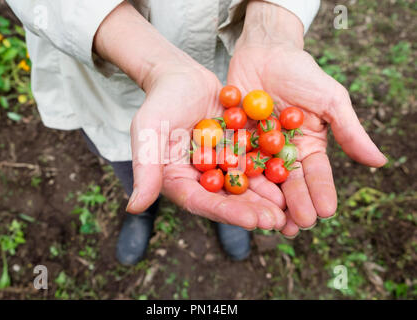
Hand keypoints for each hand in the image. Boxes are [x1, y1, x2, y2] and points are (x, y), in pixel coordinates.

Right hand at [94, 2, 284, 229]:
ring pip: (245, 185)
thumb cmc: (159, 102)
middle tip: (278, 222)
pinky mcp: (235, 150)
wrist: (179, 77)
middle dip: (253, 211)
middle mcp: (200, 179)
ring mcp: (219, 166)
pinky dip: (271, 171)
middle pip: (227, 200)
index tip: (252, 221)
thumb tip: (134, 207)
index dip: (227, 213)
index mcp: (177, 181)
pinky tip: (292, 178)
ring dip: (267, 197)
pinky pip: (255, 163)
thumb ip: (145, 169)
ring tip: (291, 208)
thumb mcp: (148, 132)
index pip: (201, 203)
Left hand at [228, 2, 386, 235]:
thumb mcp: (330, 100)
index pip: (316, 174)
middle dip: (293, 205)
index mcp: (308, 147)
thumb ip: (349, 131)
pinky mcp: (234, 142)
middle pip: (288, 184)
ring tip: (268, 221)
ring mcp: (257, 149)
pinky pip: (234, 161)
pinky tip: (236, 195)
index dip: (321, 192)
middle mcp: (282, 153)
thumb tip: (379, 162)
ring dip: (265, 201)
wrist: (265, 52)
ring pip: (261, 180)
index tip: (325, 211)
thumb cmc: (302, 73)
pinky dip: (236, 178)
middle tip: (295, 227)